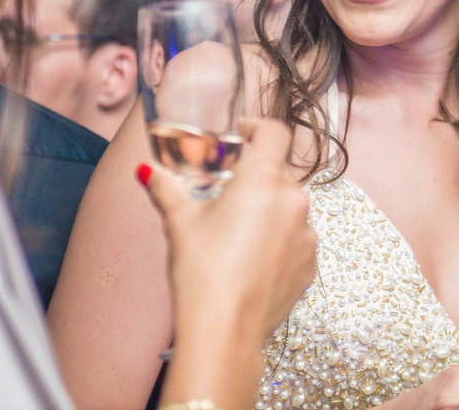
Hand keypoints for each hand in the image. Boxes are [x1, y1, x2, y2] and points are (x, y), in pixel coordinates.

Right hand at [139, 117, 315, 343]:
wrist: (224, 330)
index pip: (275, 132)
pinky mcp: (310, 263)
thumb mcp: (180, 222)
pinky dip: (279, 238)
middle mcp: (293, 201)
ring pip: (290, 206)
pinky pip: (297, 237)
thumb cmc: (202, 272)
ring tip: (238, 227)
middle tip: (229, 186)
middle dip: (256, 174)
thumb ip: (166, 188)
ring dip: (269, 208)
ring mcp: (307, 234)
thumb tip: (148, 171)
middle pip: (280, 170)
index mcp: (263, 179)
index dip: (258, 128)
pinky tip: (252, 255)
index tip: (242, 135)